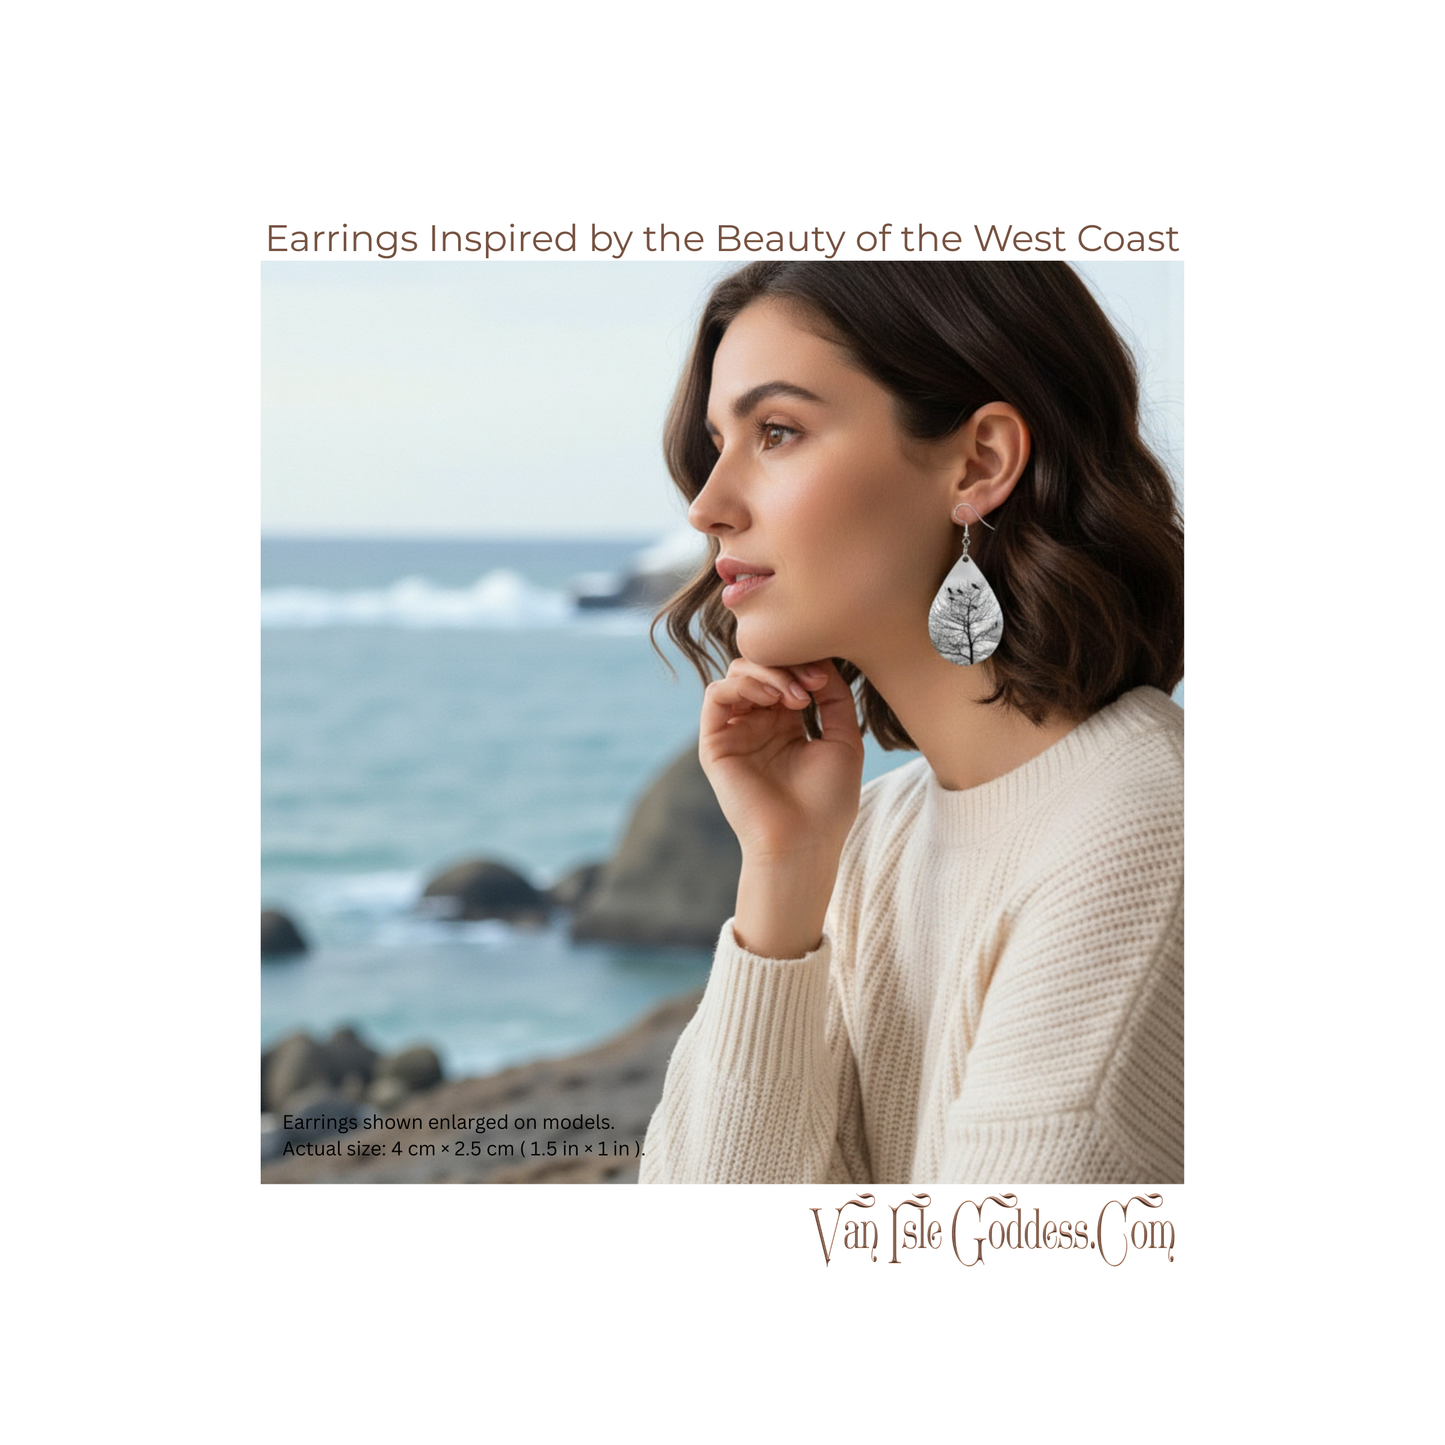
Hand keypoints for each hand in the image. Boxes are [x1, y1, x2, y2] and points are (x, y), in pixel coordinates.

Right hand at [699, 657, 864, 957]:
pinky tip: (771, 699)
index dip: (804, 664)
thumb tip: (823, 662)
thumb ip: (835, 698)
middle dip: (786, 665)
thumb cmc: (828, 802)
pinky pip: (717, 696)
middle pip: (760, 667)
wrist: (804, 842)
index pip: (786, 673)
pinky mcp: (715, 744)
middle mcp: (758, 724)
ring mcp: (736, 732)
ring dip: (766, 673)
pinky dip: (742, 685)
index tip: (825, 677)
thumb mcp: (844, 740)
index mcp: (787, 724)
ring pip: (737, 674)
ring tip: (793, 696)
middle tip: (810, 683)